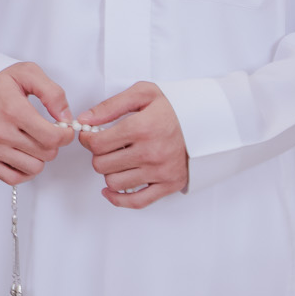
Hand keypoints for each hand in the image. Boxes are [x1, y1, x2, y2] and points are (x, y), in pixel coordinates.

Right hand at [0, 62, 74, 184]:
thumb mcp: (28, 73)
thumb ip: (53, 93)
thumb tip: (65, 118)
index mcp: (12, 110)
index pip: (52, 138)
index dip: (66, 135)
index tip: (63, 129)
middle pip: (46, 153)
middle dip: (52, 143)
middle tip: (45, 132)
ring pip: (33, 168)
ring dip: (39, 157)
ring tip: (33, 142)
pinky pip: (13, 178)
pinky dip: (24, 171)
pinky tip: (24, 156)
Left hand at [78, 82, 189, 207]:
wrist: (210, 121)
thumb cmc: (174, 107)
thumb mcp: (143, 94)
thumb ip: (110, 106)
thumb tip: (84, 120)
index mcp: (142, 128)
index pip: (96, 143)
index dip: (87, 138)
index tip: (90, 135)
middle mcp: (151, 152)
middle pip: (101, 164)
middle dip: (99, 154)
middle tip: (107, 146)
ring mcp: (161, 171)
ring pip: (114, 182)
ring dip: (110, 172)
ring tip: (119, 159)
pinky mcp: (170, 184)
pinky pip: (137, 202)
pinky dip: (119, 199)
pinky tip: (111, 190)